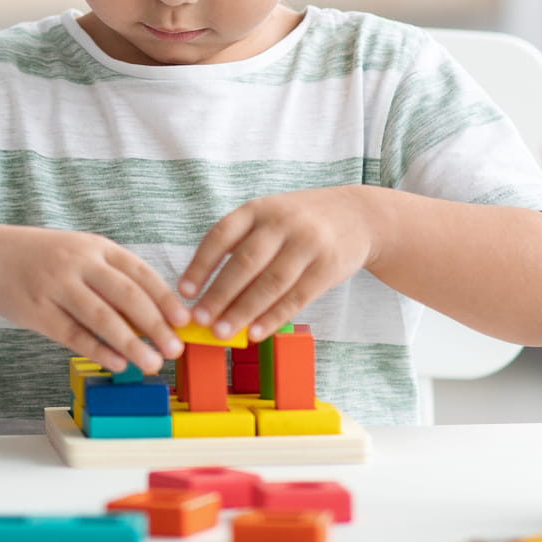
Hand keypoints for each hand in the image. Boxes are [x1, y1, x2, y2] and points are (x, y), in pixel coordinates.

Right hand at [0, 226, 189, 374]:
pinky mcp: (37, 311)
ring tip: (151, 364)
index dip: (165, 298)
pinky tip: (117, 363)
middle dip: (155, 325)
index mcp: (95, 247)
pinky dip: (98, 350)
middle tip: (175, 350)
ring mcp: (55, 286)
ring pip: (101, 317)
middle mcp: (77, 263)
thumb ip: (113, 279)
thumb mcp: (80, 255)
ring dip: (130, 344)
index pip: (139, 273)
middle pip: (125, 295)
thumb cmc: (44, 259)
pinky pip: (73, 334)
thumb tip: (154, 318)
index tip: (184, 321)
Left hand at [177, 186, 381, 341]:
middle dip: (219, 294)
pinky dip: (274, 317)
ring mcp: (308, 244)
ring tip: (222, 332)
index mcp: (258, 209)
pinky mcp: (328, 267)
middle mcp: (281, 222)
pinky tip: (256, 332)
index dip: (200, 264)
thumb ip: (241, 243)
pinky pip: (297, 297)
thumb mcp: (269, 216)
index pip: (221, 236)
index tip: (184, 292)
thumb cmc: (300, 222)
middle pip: (245, 262)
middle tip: (200, 319)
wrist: (358, 215)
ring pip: (270, 283)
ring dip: (244, 311)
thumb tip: (205, 288)